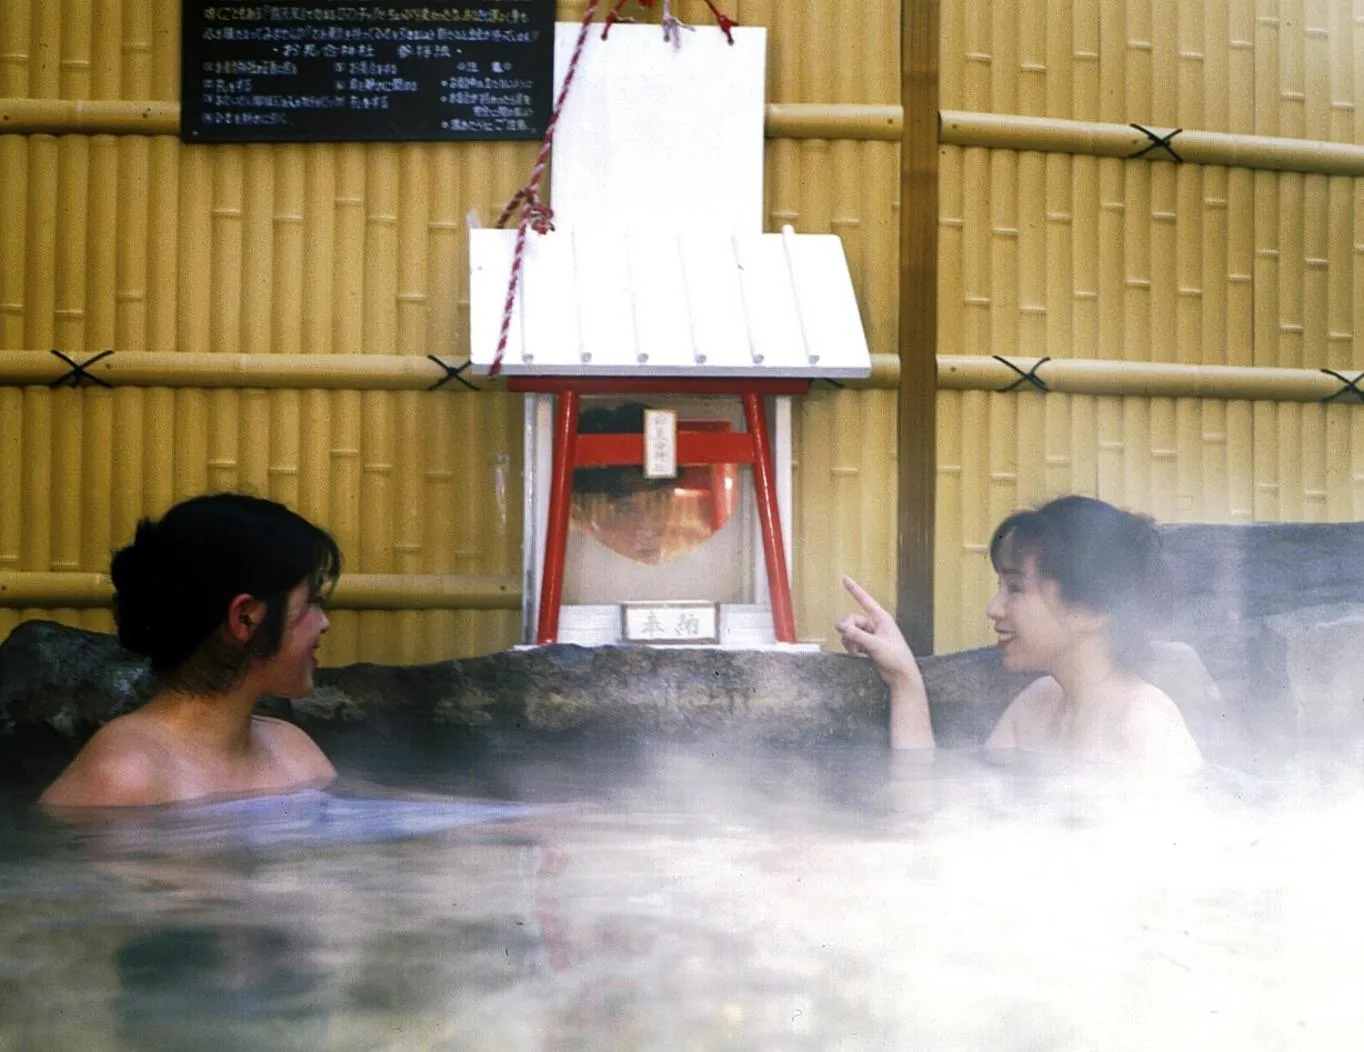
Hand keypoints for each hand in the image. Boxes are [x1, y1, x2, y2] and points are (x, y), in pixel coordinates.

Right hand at [836, 576, 919, 690]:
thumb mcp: (875, 645)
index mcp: (881, 618)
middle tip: (846, 639)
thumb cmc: (895, 657)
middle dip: (848, 630)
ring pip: (851, 631)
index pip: (865, 600)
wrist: (901, 675)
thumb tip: (840, 627)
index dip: (854, 589)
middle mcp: (876, 624)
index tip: (845, 578)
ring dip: (849, 640)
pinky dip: (852, 646)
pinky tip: (857, 654)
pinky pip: (853, 640)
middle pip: (853, 620)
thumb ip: (857, 635)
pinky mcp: (869, 644)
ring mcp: (872, 634)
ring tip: (855, 651)